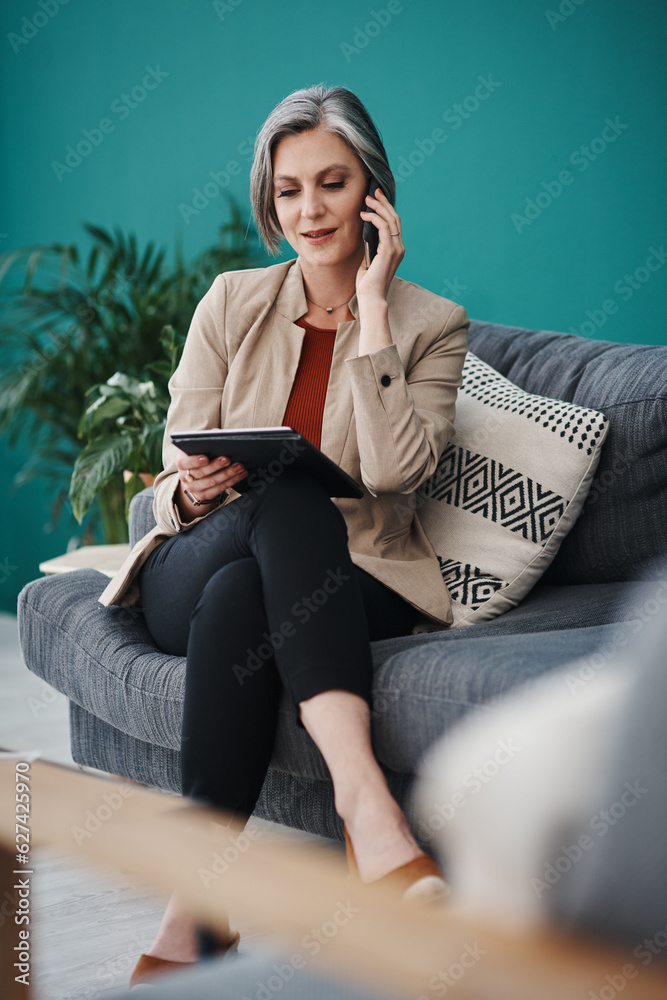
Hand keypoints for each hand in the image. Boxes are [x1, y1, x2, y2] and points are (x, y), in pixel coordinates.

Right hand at [176, 443, 246, 503]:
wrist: (195, 477)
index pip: (184, 462)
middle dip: (215, 466)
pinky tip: (242, 474)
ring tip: (240, 466)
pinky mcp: (204, 495)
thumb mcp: (199, 446)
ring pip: (211, 482)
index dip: (195, 461)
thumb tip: (217, 432)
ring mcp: (194, 488)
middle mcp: (184, 476)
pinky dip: (232, 481)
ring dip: (227, 474)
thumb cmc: (200, 455)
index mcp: (181, 461)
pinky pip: (219, 489)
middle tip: (228, 459)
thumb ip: (205, 439)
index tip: (206, 458)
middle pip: (200, 473)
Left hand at [356, 186, 403, 306]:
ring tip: (367, 200)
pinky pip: (384, 228)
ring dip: (378, 208)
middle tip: (373, 192)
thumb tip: (365, 234)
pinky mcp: (389, 251)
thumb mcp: (369, 261)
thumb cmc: (367, 283)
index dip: (386, 209)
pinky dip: (374, 218)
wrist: (371, 297)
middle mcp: (399, 247)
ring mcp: (396, 249)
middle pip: (394, 218)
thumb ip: (370, 248)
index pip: (394, 224)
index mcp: (396, 249)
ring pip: (390, 220)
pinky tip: (365, 215)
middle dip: (383, 203)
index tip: (376, 199)